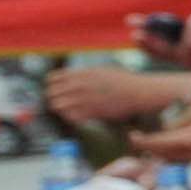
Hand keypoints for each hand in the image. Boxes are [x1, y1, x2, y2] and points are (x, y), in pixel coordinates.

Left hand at [44, 64, 171, 126]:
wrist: (138, 92)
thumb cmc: (123, 81)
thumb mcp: (100, 70)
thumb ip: (82, 74)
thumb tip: (70, 79)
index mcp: (80, 73)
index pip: (51, 79)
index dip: (52, 86)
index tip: (57, 91)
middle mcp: (78, 85)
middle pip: (51, 94)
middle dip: (55, 99)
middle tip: (62, 103)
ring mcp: (84, 99)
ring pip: (58, 107)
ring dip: (62, 110)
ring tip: (71, 111)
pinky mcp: (90, 112)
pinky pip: (71, 118)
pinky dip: (72, 119)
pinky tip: (80, 118)